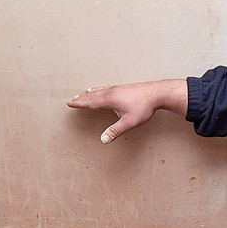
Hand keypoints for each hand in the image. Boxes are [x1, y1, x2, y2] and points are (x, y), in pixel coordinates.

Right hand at [66, 79, 188, 142]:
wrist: (157, 93)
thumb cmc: (144, 106)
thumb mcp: (129, 122)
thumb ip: (115, 131)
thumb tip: (103, 139)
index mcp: (109, 99)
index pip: (90, 102)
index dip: (79, 103)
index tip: (70, 103)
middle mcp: (111, 92)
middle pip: (92, 95)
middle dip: (81, 98)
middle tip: (72, 99)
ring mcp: (117, 88)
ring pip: (99, 90)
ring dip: (89, 93)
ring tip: (83, 93)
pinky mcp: (123, 88)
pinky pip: (106, 88)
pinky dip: (99, 89)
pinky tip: (101, 89)